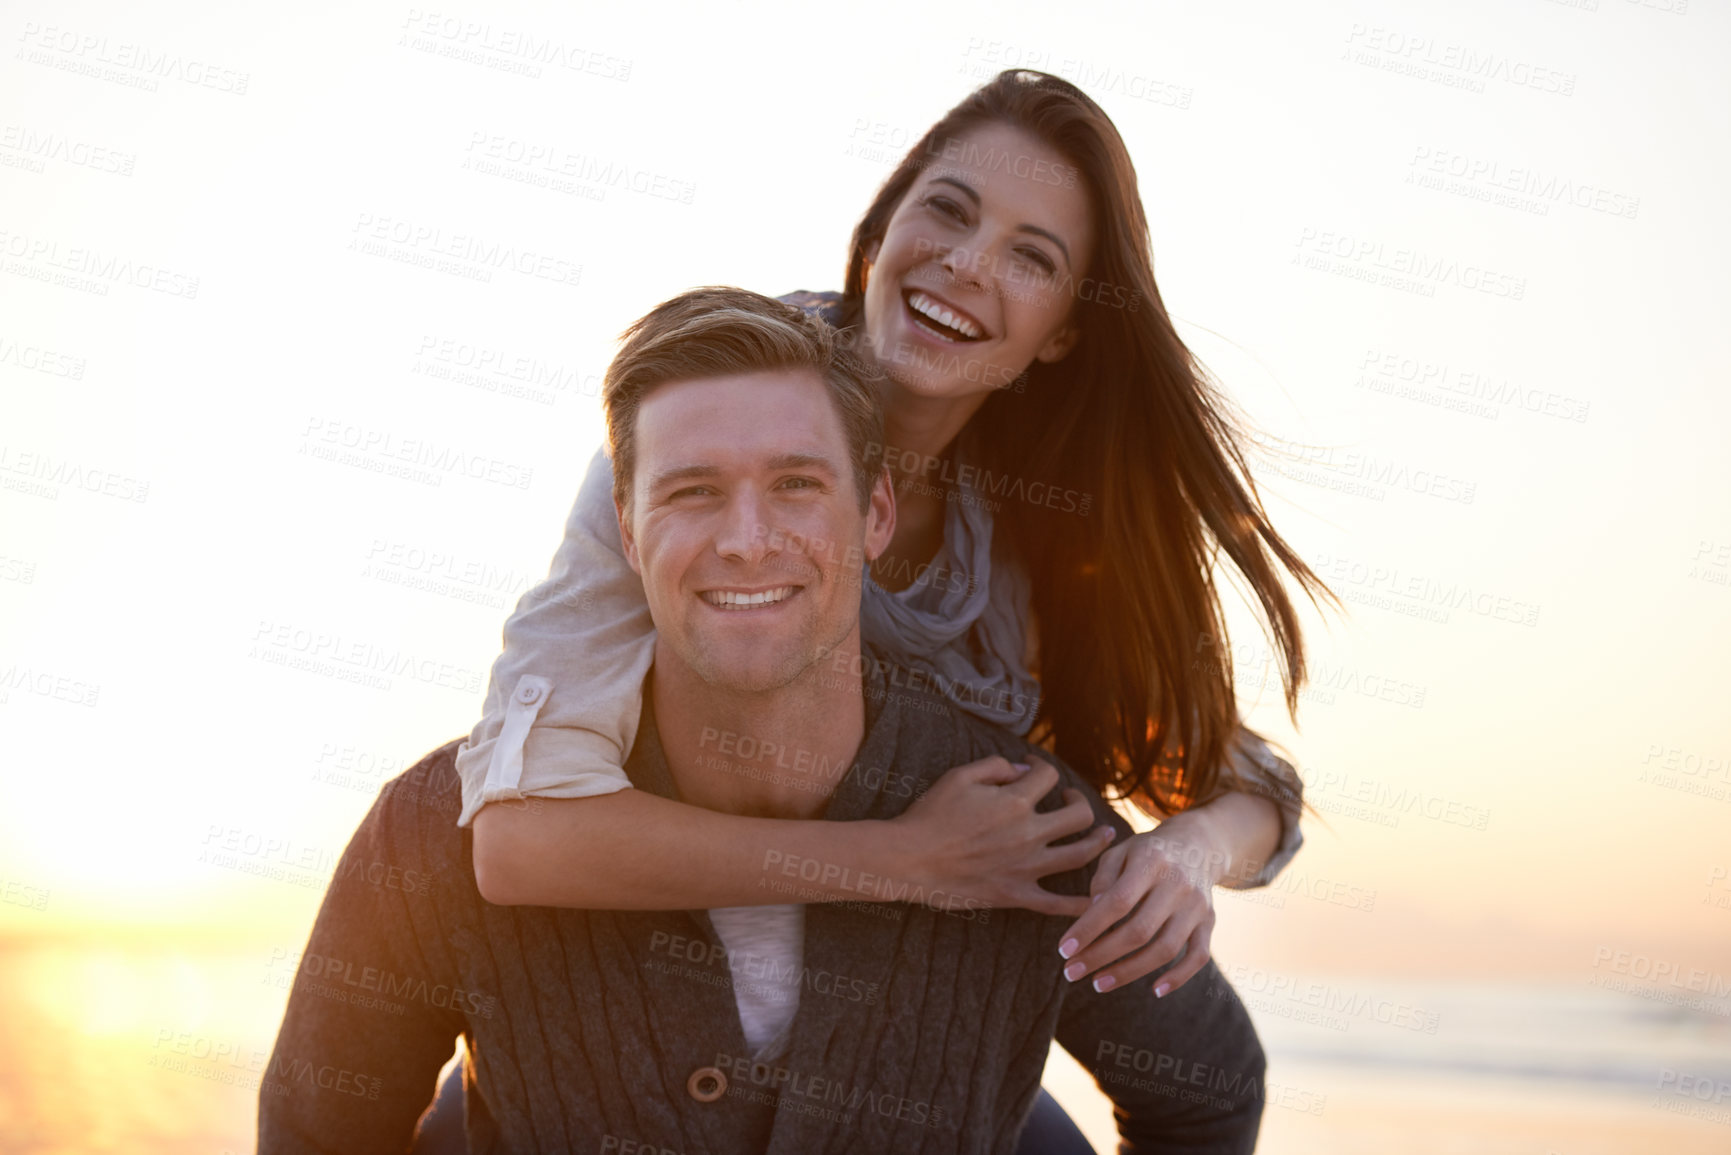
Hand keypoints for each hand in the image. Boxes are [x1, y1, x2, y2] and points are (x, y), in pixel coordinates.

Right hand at [893, 755, 1115, 917]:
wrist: (909, 860)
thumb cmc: (930, 816)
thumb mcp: (959, 776)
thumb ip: (995, 767)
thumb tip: (1022, 771)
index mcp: (1015, 801)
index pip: (1048, 776)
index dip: (1043, 766)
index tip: (1033, 767)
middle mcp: (1029, 833)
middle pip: (1079, 815)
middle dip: (1080, 800)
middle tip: (1070, 798)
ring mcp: (1026, 867)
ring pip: (1081, 854)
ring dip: (1099, 842)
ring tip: (1105, 835)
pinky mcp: (1016, 894)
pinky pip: (1057, 904)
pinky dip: (1081, 904)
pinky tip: (1097, 899)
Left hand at [1055, 814, 1223, 996]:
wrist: (1198, 845)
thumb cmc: (1147, 852)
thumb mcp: (1120, 852)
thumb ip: (1103, 879)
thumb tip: (1092, 913)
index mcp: (1151, 861)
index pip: (1117, 902)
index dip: (1089, 928)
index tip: (1064, 950)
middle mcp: (1177, 884)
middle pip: (1139, 931)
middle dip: (1101, 956)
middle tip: (1071, 972)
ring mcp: (1196, 906)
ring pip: (1165, 949)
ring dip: (1129, 972)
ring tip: (1098, 983)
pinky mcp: (1210, 922)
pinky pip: (1199, 956)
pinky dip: (1179, 977)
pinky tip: (1155, 991)